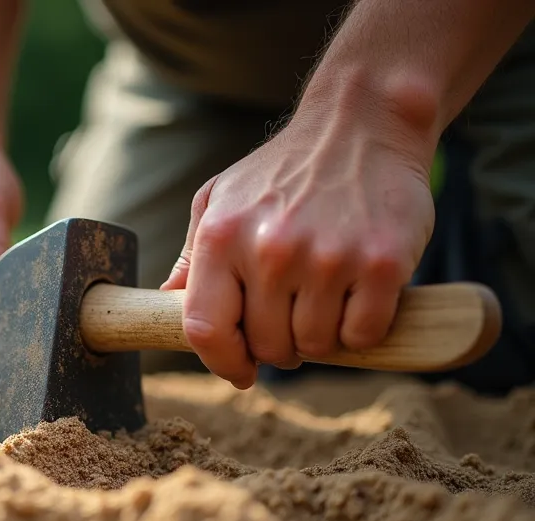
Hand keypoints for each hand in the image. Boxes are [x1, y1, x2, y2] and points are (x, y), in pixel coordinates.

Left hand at [162, 113, 435, 388]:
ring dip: (321, 337)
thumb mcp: (220, 198)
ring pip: (314, 345)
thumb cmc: (284, 169)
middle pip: (266, 345)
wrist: (362, 124)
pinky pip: (362, 335)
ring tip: (325, 299)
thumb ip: (194, 255)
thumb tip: (165, 302)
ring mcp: (327, 257)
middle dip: (278, 344)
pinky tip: (358, 298)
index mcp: (222, 237)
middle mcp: (270, 249)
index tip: (240, 370)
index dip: (221, 362)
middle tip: (294, 315)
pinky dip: (361, 331)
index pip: (204, 329)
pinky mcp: (380, 264)